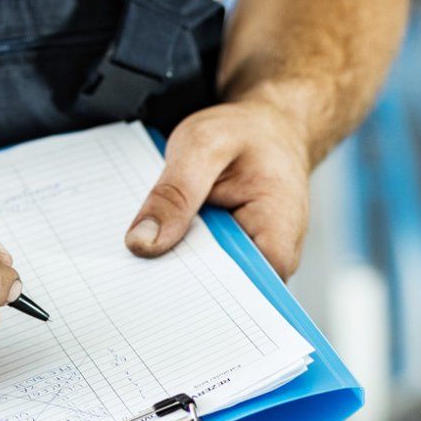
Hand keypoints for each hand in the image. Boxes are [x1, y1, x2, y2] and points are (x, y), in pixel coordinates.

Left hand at [126, 98, 313, 277]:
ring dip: (181, 266)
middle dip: (183, 281)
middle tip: (141, 264)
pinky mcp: (238, 256)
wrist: (267, 127)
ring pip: (212, 282)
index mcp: (279, 233)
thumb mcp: (203, 146)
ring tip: (153, 247)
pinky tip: (166, 240)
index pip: (243, 292)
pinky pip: (208, 267)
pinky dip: (184, 255)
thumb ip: (174, 195)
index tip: (158, 284)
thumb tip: (142, 243)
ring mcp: (256, 259)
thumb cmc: (245, 134)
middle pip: (225, 293)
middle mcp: (274, 256)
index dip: (199, 294)